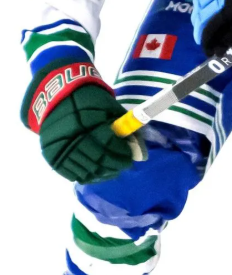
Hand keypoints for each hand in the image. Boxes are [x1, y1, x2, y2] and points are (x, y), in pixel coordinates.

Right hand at [22, 63, 144, 183]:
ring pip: (86, 170)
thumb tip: (135, 144)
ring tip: (114, 170)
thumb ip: (121, 124)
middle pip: (98, 160)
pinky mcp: (53, 158)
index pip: (108, 145)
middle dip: (115, 164)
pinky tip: (98, 173)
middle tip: (125, 164)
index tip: (131, 156)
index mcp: (87, 123)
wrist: (57, 98)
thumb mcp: (107, 106)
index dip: (122, 152)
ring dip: (103, 173)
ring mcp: (60, 150)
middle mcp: (72, 139)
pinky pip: (72, 174)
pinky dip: (88, 176)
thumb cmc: (88, 100)